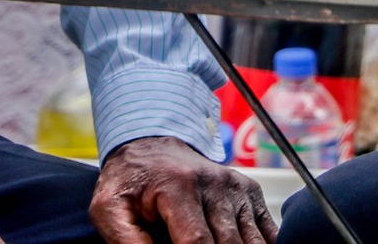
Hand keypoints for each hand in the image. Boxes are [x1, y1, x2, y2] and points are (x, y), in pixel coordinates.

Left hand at [91, 136, 274, 243]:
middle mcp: (214, 183)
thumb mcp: (109, 208)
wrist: (151, 144)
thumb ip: (126, 241)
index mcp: (179, 186)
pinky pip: (268, 231)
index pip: (198, 243)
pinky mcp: (249, 190)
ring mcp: (236, 186)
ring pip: (252, 242)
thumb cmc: (130, 180)